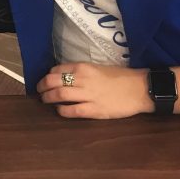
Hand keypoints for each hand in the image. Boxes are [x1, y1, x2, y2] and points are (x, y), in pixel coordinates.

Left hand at [36, 62, 152, 118]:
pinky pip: (72, 111)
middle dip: (42, 87)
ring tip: (45, 100)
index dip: (48, 75)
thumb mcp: (98, 68)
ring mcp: (88, 95)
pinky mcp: (94, 110)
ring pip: (59, 95)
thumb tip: (63, 76)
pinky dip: (61, 111)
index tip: (46, 80)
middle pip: (53, 82)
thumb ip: (81, 72)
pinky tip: (60, 110)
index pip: (57, 69)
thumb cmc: (121, 77)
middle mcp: (83, 79)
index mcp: (84, 67)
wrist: (140, 89)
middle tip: (39, 91)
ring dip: (48, 98)